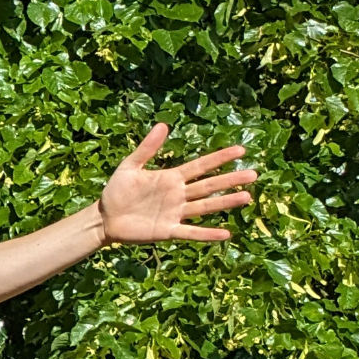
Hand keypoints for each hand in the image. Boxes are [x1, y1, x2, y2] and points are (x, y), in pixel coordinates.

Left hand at [98, 123, 255, 243]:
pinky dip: (207, 234)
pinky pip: (190, 232)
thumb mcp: (129, 166)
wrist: (104, 218)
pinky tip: (225, 233)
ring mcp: (175, 213)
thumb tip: (163, 125)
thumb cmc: (116, 191)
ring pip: (205, 207)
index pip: (201, 165)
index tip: (241, 150)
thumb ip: (147, 148)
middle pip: (209, 185)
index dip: (219, 158)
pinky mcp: (167, 230)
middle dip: (230, 180)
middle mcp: (178, 195)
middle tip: (254, 174)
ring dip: (225, 202)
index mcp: (171, 177)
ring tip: (247, 197)